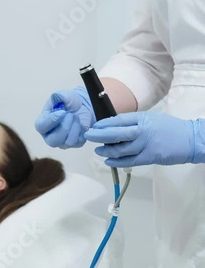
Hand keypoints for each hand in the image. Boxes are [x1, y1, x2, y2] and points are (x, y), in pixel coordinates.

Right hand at [35, 86, 95, 148]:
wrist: (82, 106)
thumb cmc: (68, 102)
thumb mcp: (61, 96)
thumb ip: (57, 97)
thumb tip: (57, 102)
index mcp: (42, 124)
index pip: (41, 127)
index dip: (51, 120)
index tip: (62, 112)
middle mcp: (49, 136)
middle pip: (53, 141)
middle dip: (65, 127)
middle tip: (70, 115)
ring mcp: (62, 142)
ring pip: (68, 142)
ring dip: (75, 127)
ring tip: (76, 117)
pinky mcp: (75, 144)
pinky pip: (79, 142)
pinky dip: (81, 131)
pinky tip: (80, 123)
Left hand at [84, 111, 203, 166]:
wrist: (191, 139)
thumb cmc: (169, 128)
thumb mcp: (151, 118)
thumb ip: (134, 122)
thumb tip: (114, 127)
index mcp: (142, 119)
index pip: (117, 120)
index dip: (103, 124)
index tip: (94, 126)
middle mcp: (142, 131)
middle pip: (115, 133)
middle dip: (98, 135)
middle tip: (89, 136)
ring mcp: (145, 145)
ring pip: (120, 149)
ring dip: (106, 151)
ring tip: (98, 151)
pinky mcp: (149, 157)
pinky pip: (128, 161)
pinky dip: (116, 162)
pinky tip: (108, 161)